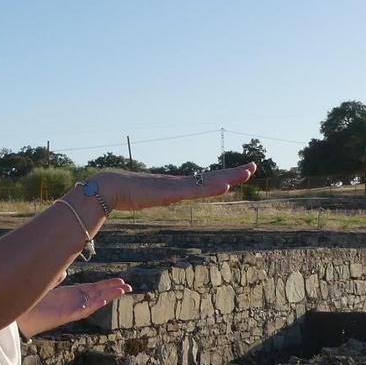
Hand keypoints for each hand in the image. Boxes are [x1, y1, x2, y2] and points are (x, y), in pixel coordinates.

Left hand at [17, 277, 130, 337]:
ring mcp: (70, 309)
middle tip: (129, 287)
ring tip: (121, 292)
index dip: (107, 285)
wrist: (20, 316)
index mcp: (72, 294)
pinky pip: (81, 311)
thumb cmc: (32, 302)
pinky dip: (91, 306)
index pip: (94, 289)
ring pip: (93, 303)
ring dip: (108, 297)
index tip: (121, 281)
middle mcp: (74, 302)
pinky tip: (102, 301)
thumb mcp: (47, 286)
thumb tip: (63, 271)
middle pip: (98, 294)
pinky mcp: (64, 316)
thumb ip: (56, 278)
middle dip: (113, 290)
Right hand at [95, 163, 256, 211]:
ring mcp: (175, 186)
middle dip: (234, 173)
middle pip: (211, 177)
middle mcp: (180, 183)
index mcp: (179, 185)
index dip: (224, 176)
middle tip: (254, 165)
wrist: (111, 188)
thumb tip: (166, 199)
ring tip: (246, 173)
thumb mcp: (153, 198)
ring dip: (228, 178)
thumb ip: (162, 197)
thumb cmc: (129, 194)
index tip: (241, 172)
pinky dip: (210, 188)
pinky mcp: (169, 191)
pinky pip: (194, 190)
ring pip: (207, 181)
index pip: (206, 180)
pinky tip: (224, 187)